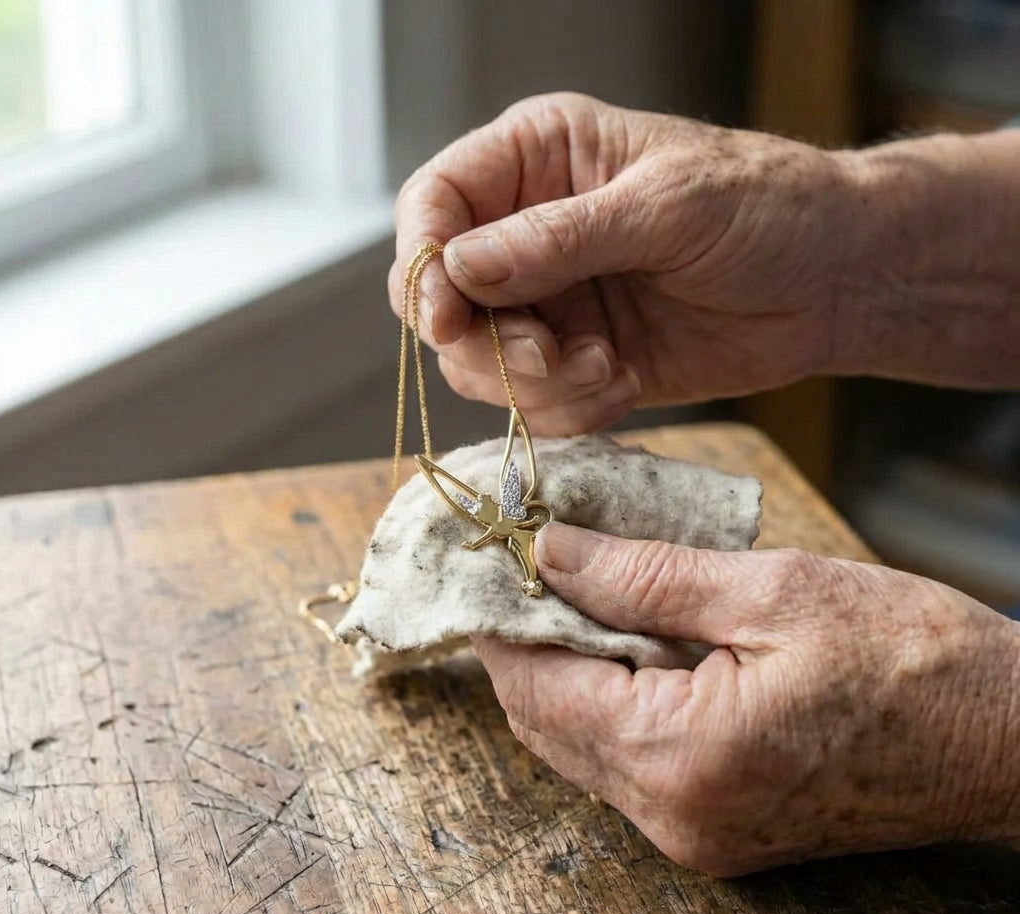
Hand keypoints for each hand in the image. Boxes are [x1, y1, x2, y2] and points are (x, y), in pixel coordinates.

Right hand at [390, 91, 857, 433]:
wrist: (831, 280)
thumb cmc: (765, 207)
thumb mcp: (665, 207)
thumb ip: (557, 238)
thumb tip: (458, 268)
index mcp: (538, 161)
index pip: (435, 206)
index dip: (424, 264)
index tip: (446, 317)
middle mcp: (530, 232)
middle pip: (444, 299)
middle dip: (486, 343)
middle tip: (548, 355)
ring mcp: (553, 302)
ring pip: (482, 363)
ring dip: (534, 384)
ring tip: (608, 368)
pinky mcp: (579, 360)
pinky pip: (535, 402)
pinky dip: (568, 409)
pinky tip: (627, 383)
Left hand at [473, 523, 1019, 874]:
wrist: (1006, 738)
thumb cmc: (911, 656)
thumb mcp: (769, 590)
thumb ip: (643, 577)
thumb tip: (552, 552)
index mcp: (681, 758)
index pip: (538, 687)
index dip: (503, 620)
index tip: (491, 559)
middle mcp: (673, 817)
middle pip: (547, 723)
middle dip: (527, 642)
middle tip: (532, 565)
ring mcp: (694, 835)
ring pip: (581, 745)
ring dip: (567, 670)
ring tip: (580, 591)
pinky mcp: (715, 830)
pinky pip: (627, 764)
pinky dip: (609, 701)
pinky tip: (628, 642)